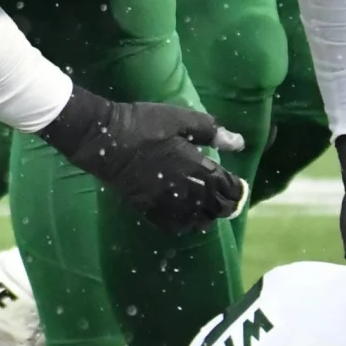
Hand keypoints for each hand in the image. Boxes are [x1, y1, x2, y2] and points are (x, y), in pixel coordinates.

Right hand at [38, 87, 246, 234]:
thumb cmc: (144, 124)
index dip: (238, 189)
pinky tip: (186, 217)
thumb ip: (211, 132)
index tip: (240, 186)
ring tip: (209, 208)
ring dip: (207, 215)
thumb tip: (239, 142)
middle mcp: (185, 190)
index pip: (227, 187)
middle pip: (216, 208)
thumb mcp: (180, 119)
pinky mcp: (148, 208)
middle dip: (226, 205)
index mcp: (196, 167)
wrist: (104, 140)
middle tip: (229, 199)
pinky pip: (173, 226)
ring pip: (197, 221)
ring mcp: (166, 202)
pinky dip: (185, 224)